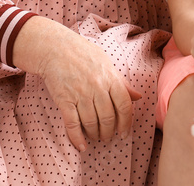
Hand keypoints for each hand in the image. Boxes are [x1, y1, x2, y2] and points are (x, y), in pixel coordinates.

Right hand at [14, 18, 140, 151]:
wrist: (55, 48)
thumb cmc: (83, 54)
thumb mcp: (106, 64)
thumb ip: (122, 82)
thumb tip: (138, 97)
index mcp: (110, 78)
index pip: (124, 105)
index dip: (126, 123)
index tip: (124, 133)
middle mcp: (97, 87)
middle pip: (108, 118)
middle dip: (109, 132)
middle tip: (107, 136)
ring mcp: (80, 94)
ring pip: (91, 123)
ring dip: (94, 134)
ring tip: (95, 136)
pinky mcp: (64, 100)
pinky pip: (72, 124)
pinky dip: (77, 138)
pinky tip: (81, 145)